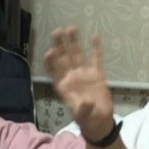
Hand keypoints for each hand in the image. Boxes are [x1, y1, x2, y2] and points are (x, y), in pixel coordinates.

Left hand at [44, 26, 113, 141]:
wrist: (99, 120)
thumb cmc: (86, 119)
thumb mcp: (83, 116)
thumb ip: (83, 109)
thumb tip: (85, 102)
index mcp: (63, 88)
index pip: (54, 72)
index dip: (51, 63)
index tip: (49, 52)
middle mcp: (71, 78)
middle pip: (64, 59)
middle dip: (60, 46)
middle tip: (57, 31)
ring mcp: (84, 74)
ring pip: (77, 55)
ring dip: (74, 42)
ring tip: (71, 28)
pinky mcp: (97, 74)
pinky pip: (96, 59)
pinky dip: (95, 49)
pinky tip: (94, 36)